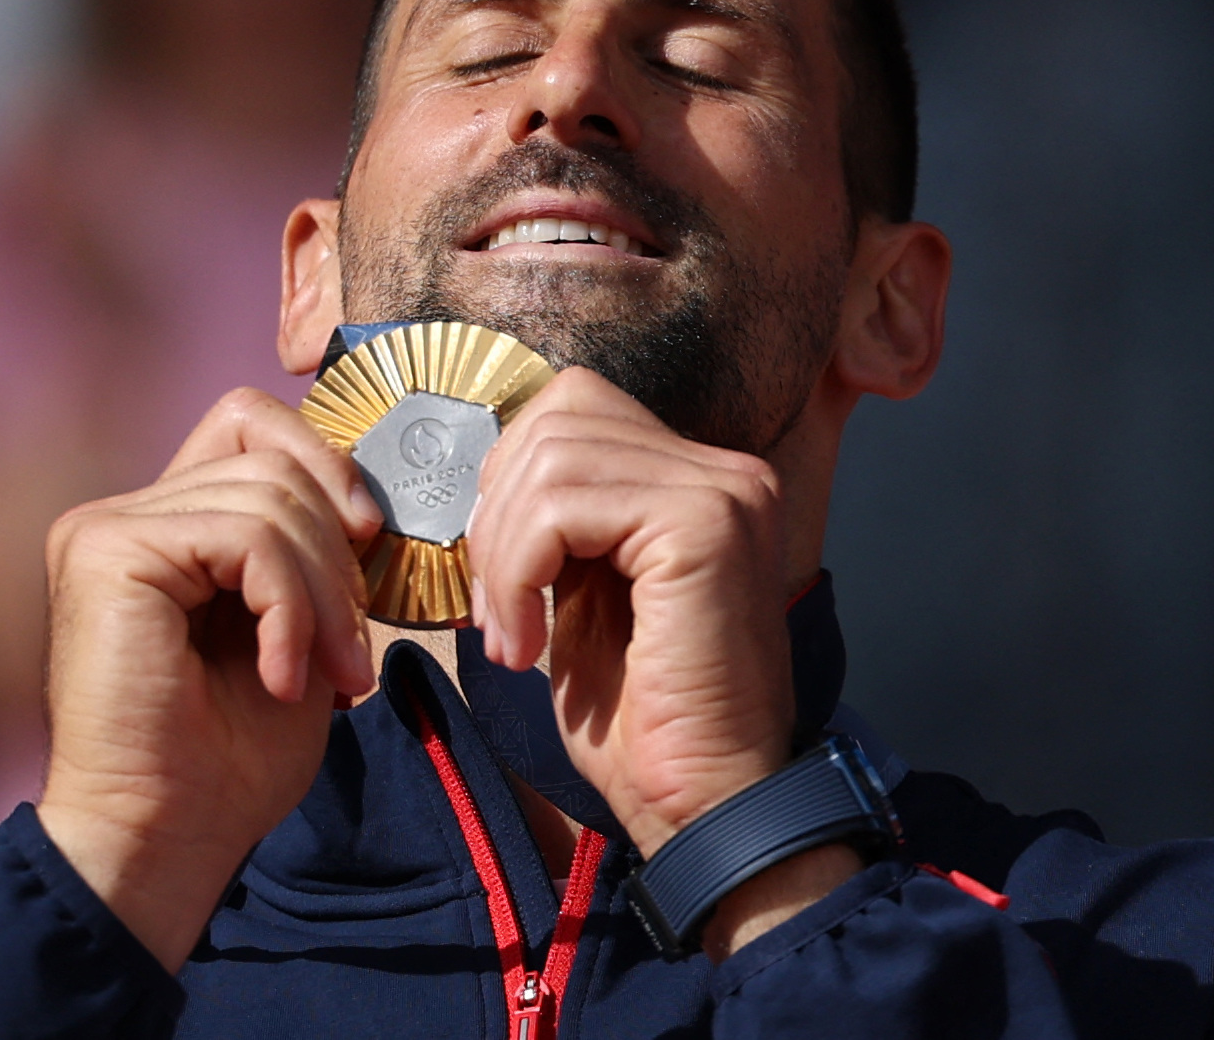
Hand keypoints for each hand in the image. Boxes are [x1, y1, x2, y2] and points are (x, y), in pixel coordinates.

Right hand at [39, 389, 380, 972]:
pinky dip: (289, 609)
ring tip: (329, 676)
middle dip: (338, 553)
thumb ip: (309, 552)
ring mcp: (106, 526)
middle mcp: (127, 512)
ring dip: (321, 595)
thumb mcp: (297, 629)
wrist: (166, 840)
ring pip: (268, 497)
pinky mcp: (105, 550)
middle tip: (353, 654)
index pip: (252, 422)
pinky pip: (244, 536)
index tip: (370, 544)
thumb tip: (367, 498)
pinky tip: (284, 678)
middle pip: (272, 457)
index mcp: (167, 522)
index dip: (325, 463)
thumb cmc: (229, 757)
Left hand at [466, 368, 857, 953]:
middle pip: (558, 417)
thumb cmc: (640, 722)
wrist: (703, 806)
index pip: (573, 407)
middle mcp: (724, 472)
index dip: (510, 478)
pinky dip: (519, 572)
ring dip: (503, 552)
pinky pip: (562, 506)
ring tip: (511, 633)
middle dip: (497, 512)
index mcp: (698, 480)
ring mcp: (722, 492)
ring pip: (551, 459)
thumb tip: (489, 471)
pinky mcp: (703, 525)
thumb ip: (557, 521)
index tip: (497, 575)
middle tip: (495, 610)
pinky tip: (527, 646)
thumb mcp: (582, 593)